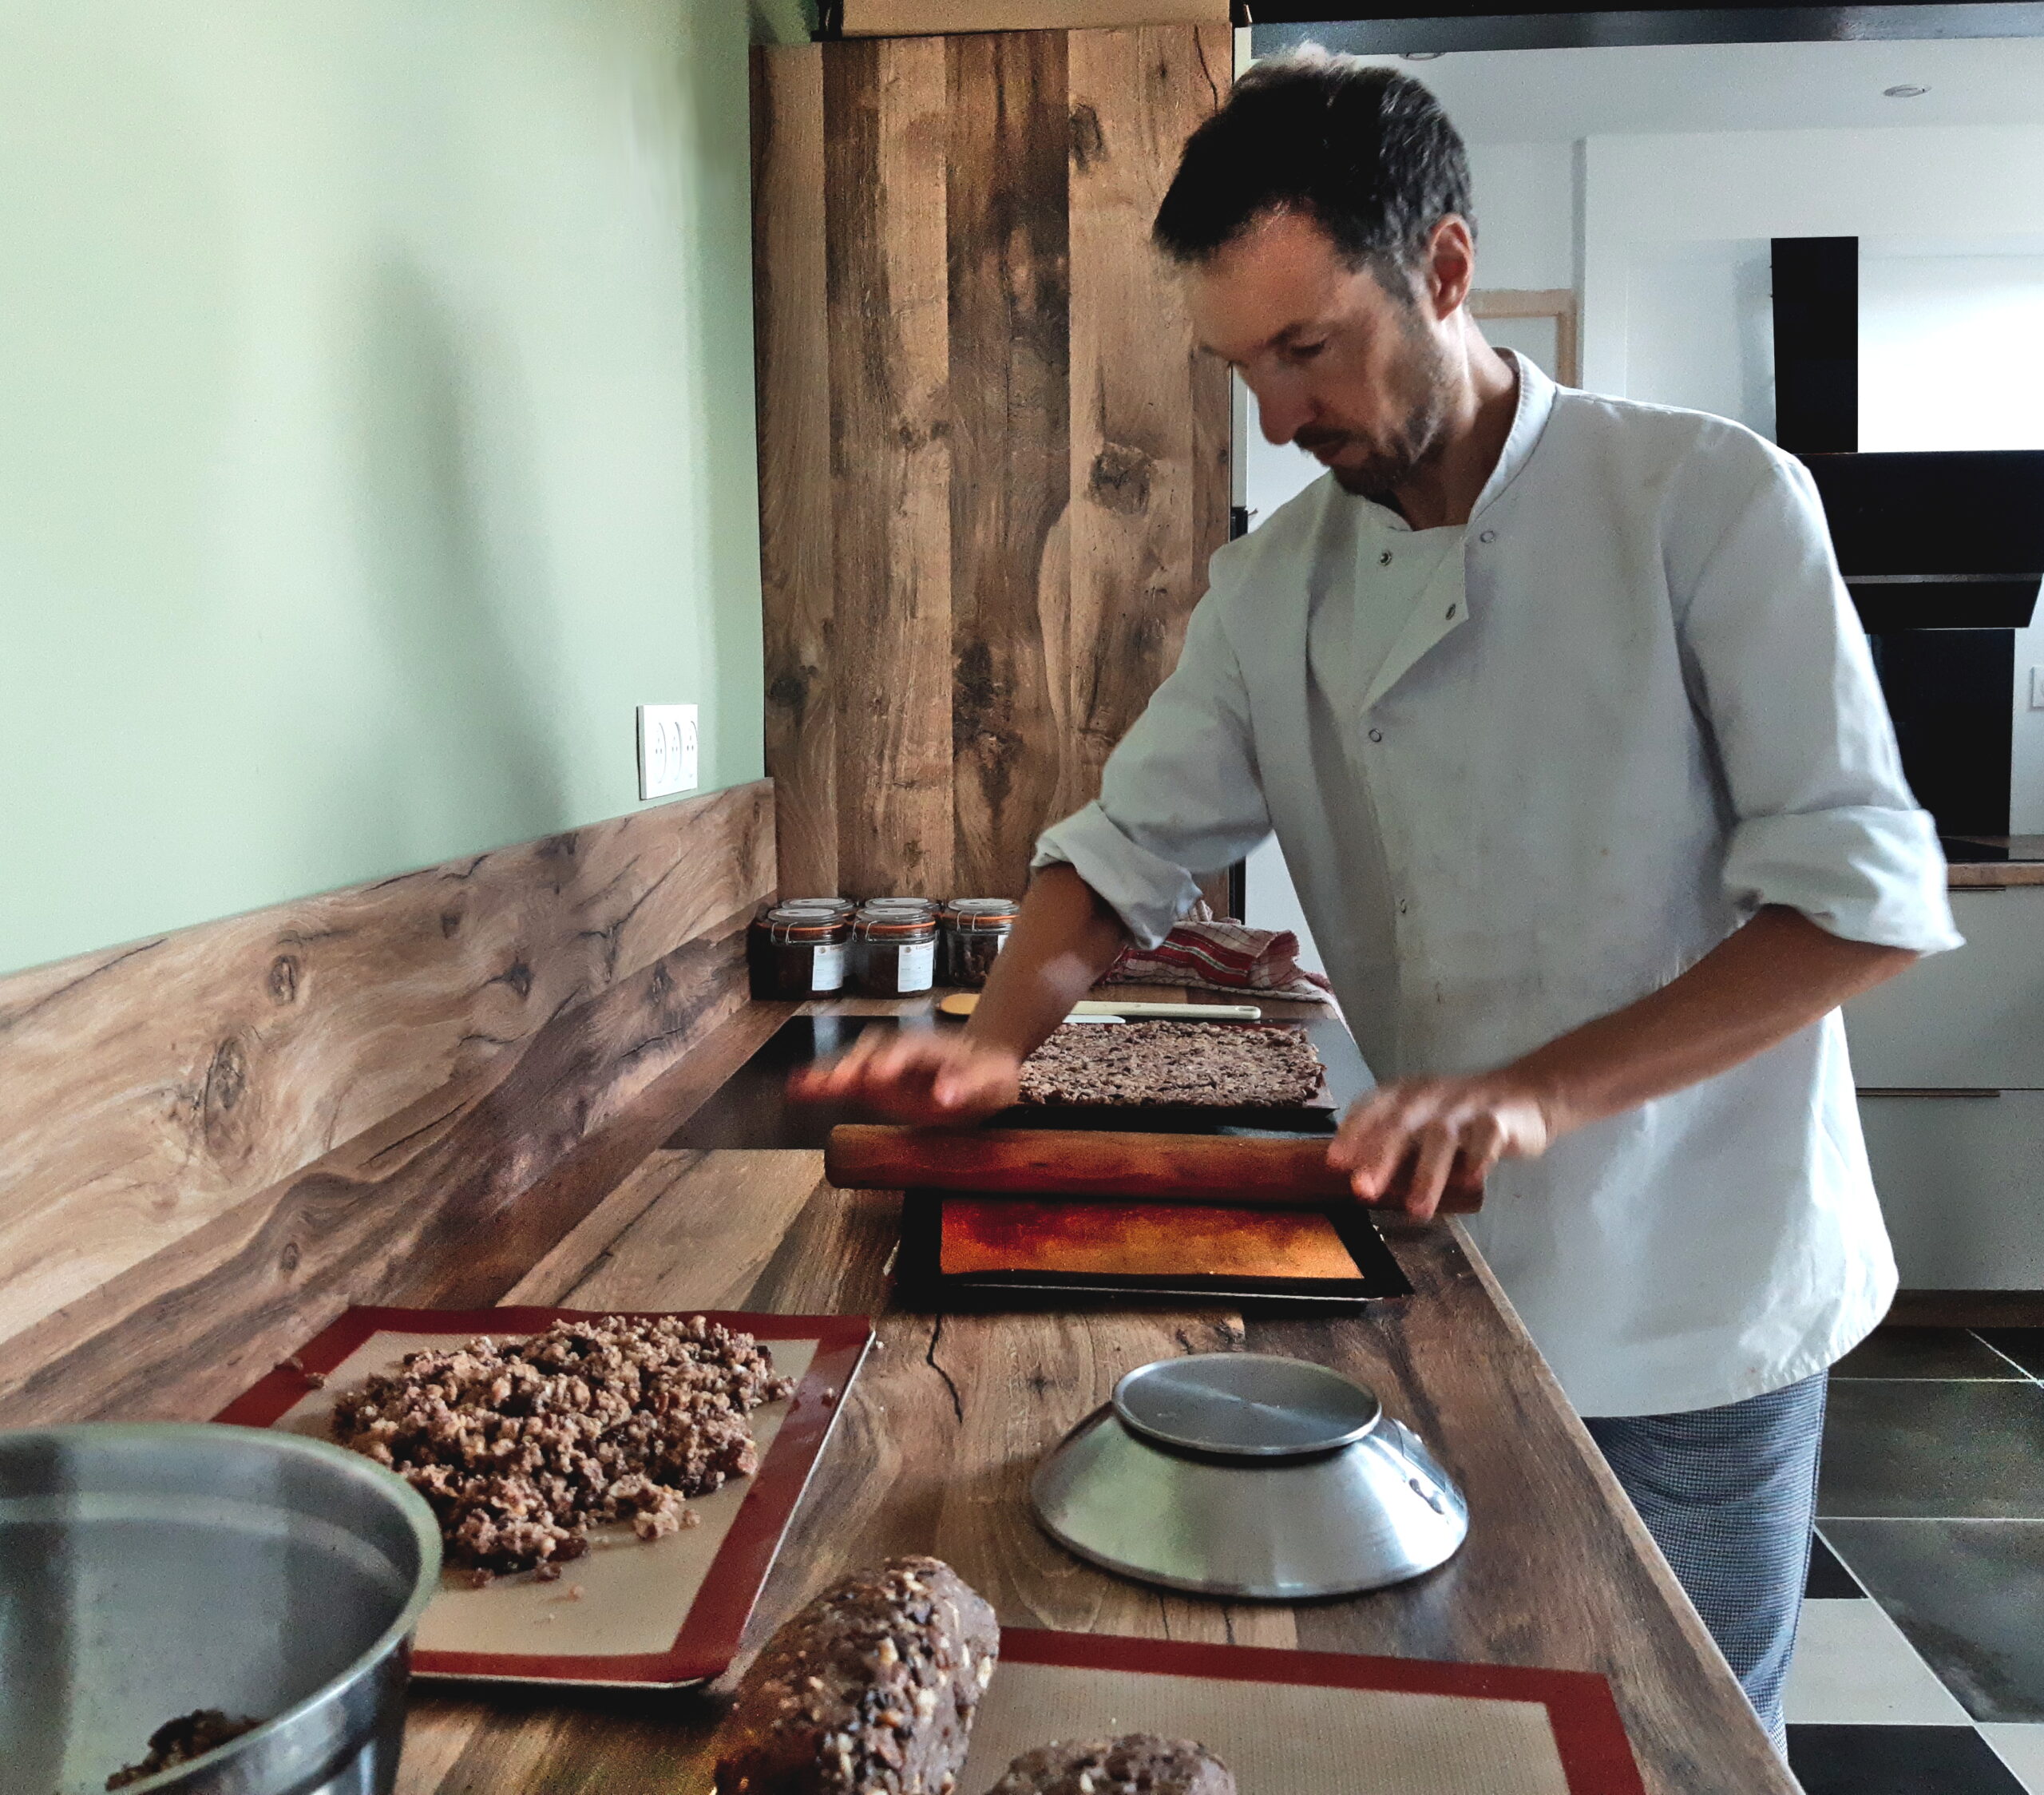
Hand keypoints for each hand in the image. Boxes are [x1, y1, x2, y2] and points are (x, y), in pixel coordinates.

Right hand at [789, 1029, 1022, 1126]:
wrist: (984, 1067)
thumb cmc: (990, 1074)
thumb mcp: (993, 1081)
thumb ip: (969, 1086)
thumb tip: (945, 1095)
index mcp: (932, 1047)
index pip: (909, 1050)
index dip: (892, 1061)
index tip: (879, 1075)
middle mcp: (904, 1050)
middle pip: (873, 1052)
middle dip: (853, 1066)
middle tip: (835, 1082)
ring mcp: (887, 1064)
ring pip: (854, 1063)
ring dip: (830, 1073)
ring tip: (803, 1087)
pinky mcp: (877, 1082)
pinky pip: (848, 1081)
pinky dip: (824, 1084)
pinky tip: (799, 1089)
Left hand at [1327, 1074, 1554, 1218]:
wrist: (1524, 1094)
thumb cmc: (1458, 1116)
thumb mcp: (1419, 1120)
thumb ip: (1389, 1142)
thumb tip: (1352, 1176)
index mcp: (1405, 1094)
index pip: (1372, 1107)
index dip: (1352, 1133)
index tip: (1335, 1162)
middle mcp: (1430, 1097)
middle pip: (1401, 1125)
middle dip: (1379, 1158)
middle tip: (1363, 1190)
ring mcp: (1464, 1107)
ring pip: (1441, 1137)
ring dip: (1427, 1174)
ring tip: (1417, 1210)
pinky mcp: (1498, 1119)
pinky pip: (1488, 1136)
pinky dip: (1479, 1156)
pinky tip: (1471, 1179)